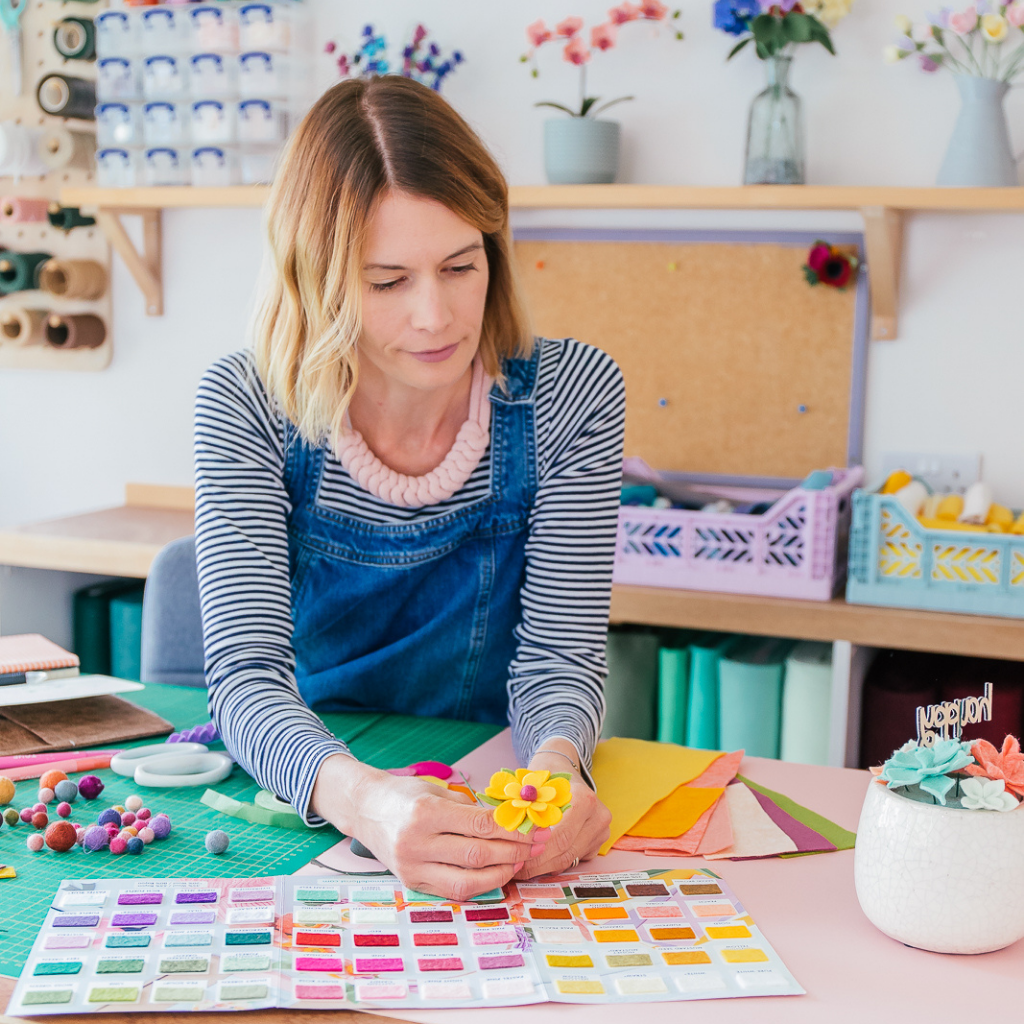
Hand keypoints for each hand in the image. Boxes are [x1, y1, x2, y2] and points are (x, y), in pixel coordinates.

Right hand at [311, 754, 535, 901]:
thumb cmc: (405, 795)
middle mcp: (417, 843)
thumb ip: (471, 808)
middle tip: (536, 844)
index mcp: (425, 813)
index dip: (511, 829)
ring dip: (501, 873)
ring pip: (468, 881)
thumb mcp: (437, 790)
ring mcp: (412, 868)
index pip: (479, 825)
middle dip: (513, 850)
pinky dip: (480, 885)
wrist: (365, 809)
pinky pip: (453, 890)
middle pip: (477, 854)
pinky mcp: (412, 883)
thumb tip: (510, 820)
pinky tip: (496, 874)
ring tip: (520, 861)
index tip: (534, 827)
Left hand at [514, 740, 610, 877]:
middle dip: (537, 864)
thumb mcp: (532, 783)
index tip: (513, 858)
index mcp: (584, 799)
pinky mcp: (598, 843)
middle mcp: (598, 816)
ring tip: (520, 868)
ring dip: (543, 867)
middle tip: (514, 869)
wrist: (564, 767)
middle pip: (564, 852)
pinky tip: (536, 863)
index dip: (534, 852)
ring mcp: (601, 831)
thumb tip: (501, 830)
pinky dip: (553, 864)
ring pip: (569, 859)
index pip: (559, 836)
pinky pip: (573, 859)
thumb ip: (521, 806)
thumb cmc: (545, 776)